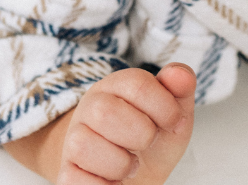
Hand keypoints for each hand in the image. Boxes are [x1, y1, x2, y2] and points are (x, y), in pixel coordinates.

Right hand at [60, 64, 195, 184]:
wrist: (134, 175)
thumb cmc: (152, 138)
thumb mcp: (173, 113)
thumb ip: (180, 89)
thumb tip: (181, 74)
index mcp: (117, 85)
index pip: (136, 83)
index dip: (165, 107)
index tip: (173, 122)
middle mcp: (91, 107)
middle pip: (105, 112)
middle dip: (140, 134)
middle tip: (148, 143)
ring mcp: (74, 138)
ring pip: (83, 145)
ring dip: (120, 164)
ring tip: (130, 165)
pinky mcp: (67, 171)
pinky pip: (73, 179)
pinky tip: (114, 182)